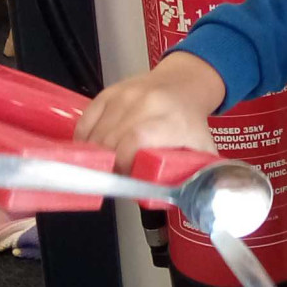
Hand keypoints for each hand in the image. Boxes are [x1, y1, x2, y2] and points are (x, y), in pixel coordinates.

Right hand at [74, 51, 225, 171]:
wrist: (183, 85)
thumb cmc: (190, 123)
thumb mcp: (202, 149)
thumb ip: (196, 176)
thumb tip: (185, 202)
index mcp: (170, 120)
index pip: (136, 139)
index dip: (124, 162)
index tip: (126, 176)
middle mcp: (146, 103)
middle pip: (112, 139)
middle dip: (110, 164)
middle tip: (116, 176)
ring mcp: (125, 95)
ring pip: (97, 132)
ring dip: (96, 154)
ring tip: (107, 166)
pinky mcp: (109, 93)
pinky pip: (86, 121)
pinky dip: (84, 139)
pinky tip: (92, 151)